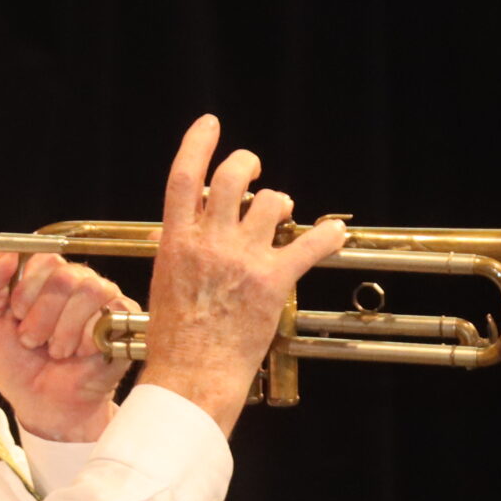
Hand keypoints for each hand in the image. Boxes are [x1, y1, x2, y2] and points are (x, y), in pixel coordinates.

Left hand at [0, 250, 134, 441]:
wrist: (43, 404)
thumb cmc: (18, 364)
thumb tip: (6, 253)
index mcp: (47, 276)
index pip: (43, 258)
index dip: (27, 290)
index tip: (17, 317)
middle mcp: (78, 282)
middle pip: (66, 275)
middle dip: (43, 315)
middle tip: (33, 340)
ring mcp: (104, 300)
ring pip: (90, 291)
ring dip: (65, 330)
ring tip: (57, 351)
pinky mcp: (125, 322)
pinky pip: (110, 314)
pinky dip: (87, 340)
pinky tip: (80, 355)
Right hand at [139, 114, 348, 434]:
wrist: (192, 376)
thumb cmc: (176, 341)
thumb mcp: (165, 284)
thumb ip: (179, 252)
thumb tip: (185, 235)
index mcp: (176, 241)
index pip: (185, 177)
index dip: (198, 143)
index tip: (211, 124)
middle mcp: (209, 242)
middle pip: (232, 177)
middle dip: (247, 163)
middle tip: (255, 168)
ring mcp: (242, 259)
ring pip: (272, 203)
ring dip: (282, 202)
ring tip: (284, 215)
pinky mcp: (272, 281)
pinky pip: (309, 245)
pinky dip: (327, 236)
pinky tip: (335, 233)